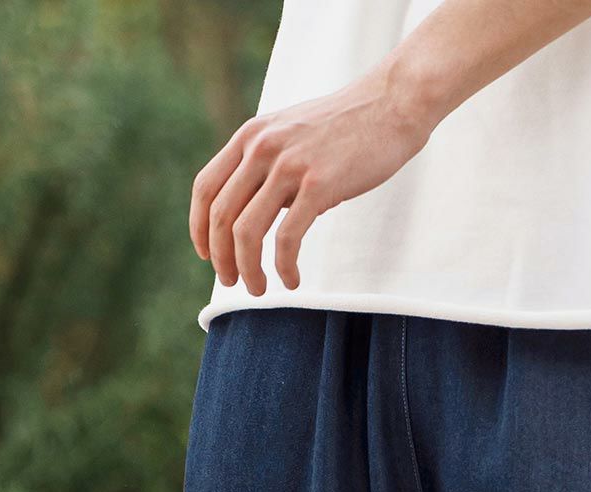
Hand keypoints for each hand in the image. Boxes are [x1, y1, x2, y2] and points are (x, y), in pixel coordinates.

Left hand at [189, 72, 434, 295]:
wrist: (392, 103)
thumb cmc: (348, 126)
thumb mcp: (293, 134)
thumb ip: (270, 166)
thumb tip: (261, 211)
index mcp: (251, 136)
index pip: (206, 188)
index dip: (199, 228)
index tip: (207, 255)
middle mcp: (262, 148)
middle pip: (221, 216)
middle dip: (222, 259)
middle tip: (232, 282)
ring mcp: (289, 166)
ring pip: (246, 232)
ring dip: (248, 270)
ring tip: (258, 289)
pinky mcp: (318, 185)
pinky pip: (287, 239)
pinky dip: (284, 267)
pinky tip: (291, 280)